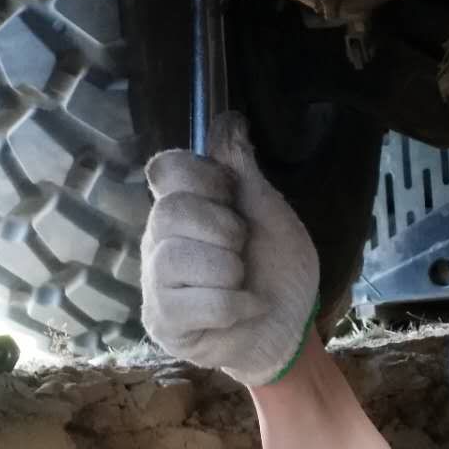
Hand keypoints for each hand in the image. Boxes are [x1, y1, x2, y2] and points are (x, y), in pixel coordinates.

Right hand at [140, 112, 319, 383]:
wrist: (293, 327)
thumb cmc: (279, 269)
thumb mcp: (271, 213)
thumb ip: (244, 172)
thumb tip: (228, 121)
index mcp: (184, 207)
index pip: (165, 170)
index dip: (204, 178)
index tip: (233, 197)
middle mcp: (160, 240)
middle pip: (170, 212)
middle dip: (225, 231)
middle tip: (243, 250)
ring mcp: (156, 282)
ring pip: (175, 258)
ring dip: (228, 271)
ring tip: (242, 282)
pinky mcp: (163, 321)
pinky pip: (190, 303)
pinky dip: (232, 305)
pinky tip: (243, 309)